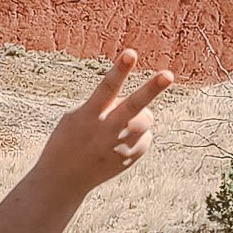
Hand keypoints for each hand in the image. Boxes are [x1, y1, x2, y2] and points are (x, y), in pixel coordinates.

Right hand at [34, 49, 172, 193]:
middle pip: (134, 106)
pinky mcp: (129, 158)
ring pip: (146, 120)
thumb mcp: (77, 116)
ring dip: (139, 116)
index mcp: (89, 114)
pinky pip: (145, 138)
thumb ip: (105, 106)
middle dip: (152, 89)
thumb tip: (140, 105)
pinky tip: (119, 142)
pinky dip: (137, 135)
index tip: (130, 54)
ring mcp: (119, 146)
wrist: (64, 179)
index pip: (107, 87)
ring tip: (121, 124)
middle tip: (168, 75)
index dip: (120, 70)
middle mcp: (106, 130)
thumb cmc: (70, 138)